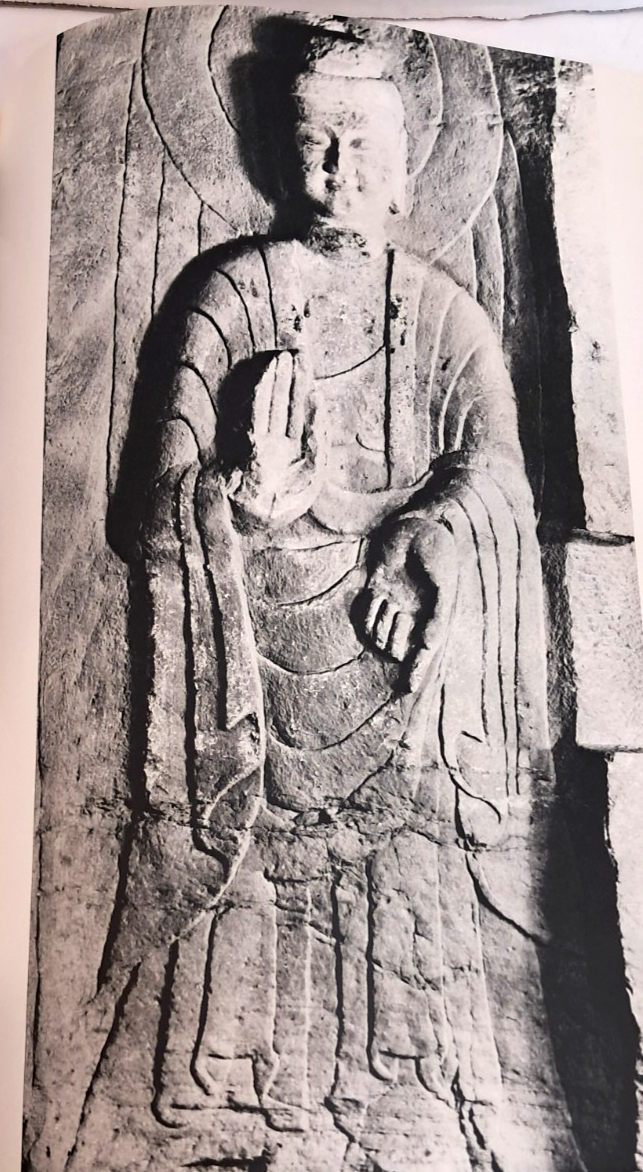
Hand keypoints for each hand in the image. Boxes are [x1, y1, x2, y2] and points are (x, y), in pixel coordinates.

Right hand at [230, 350, 325, 525]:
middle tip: (290, 354)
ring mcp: (264, 444)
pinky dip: (261, 396)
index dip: (301, 390)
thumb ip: (318, 439)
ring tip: (278, 359)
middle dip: (288, 381)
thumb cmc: (289, 504)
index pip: (298, 413)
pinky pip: (257, 415)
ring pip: (271, 406)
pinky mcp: (251, 446)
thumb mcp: (315, 471)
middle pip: (284, 405)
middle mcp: (278, 444)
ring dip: (274, 382)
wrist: (265, 524)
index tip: (304, 368)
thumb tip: (318, 405)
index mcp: (294, 451)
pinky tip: (266, 379)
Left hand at [361, 515, 457, 691]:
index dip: (417, 671)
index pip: (423, 652)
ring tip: (391, 602)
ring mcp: (393, 604)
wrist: (418, 526)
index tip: (408, 689)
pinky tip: (376, 595)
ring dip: (381, 624)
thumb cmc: (436, 553)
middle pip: (396, 649)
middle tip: (402, 618)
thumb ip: (439, 616)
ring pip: (378, 636)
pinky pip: (365, 616)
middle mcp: (411, 614)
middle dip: (395, 642)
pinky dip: (368, 612)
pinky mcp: (376, 591)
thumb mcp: (445, 585)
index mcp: (431, 616)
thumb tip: (429, 643)